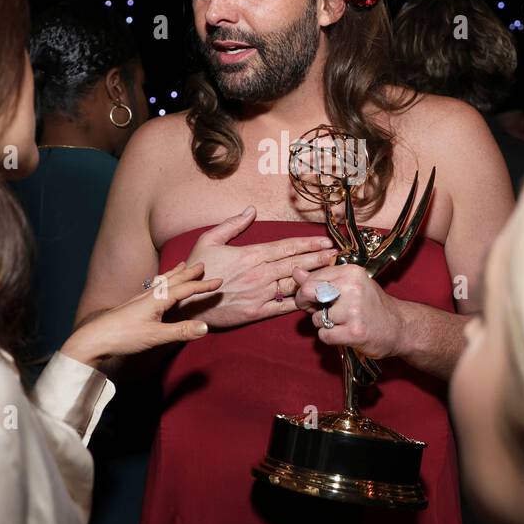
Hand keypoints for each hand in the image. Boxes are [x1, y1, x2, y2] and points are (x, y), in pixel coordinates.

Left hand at [60, 261, 221, 365]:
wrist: (94, 338)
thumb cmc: (124, 336)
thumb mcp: (156, 336)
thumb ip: (181, 331)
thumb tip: (206, 327)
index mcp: (158, 299)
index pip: (186, 289)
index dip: (203, 285)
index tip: (219, 281)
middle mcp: (150, 294)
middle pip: (174, 280)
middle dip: (189, 272)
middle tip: (202, 264)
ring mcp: (140, 298)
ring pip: (162, 281)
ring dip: (175, 273)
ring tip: (182, 265)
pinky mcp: (133, 304)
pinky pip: (154, 287)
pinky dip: (163, 281)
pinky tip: (157, 285)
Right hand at [178, 205, 341, 328]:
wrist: (186, 304)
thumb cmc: (197, 271)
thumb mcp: (208, 240)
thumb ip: (232, 225)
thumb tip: (251, 210)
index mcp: (251, 255)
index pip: (286, 247)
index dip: (308, 243)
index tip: (325, 241)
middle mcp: (260, 274)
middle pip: (295, 263)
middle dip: (318, 258)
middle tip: (336, 254)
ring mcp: (260, 294)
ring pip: (294, 283)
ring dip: (314, 277)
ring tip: (331, 272)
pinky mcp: (257, 312)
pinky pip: (283, 306)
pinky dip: (300, 301)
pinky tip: (314, 296)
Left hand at [291, 264, 402, 359]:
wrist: (400, 327)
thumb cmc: (371, 305)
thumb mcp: (350, 285)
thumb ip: (322, 279)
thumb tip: (295, 271)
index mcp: (351, 272)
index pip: (311, 278)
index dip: (306, 291)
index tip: (313, 298)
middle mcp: (353, 288)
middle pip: (309, 293)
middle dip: (307, 304)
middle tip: (319, 311)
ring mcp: (354, 311)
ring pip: (316, 318)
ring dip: (324, 324)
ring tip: (341, 323)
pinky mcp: (354, 332)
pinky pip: (324, 335)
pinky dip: (330, 337)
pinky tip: (344, 333)